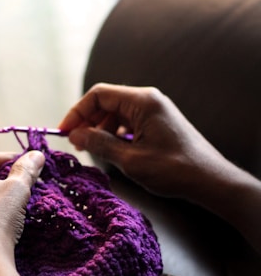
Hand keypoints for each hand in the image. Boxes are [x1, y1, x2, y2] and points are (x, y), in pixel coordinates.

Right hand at [59, 83, 227, 198]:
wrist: (210, 180)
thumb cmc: (174, 170)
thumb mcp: (130, 159)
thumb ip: (99, 144)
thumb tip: (75, 135)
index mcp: (142, 101)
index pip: (99, 95)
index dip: (77, 112)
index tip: (64, 131)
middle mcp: (148, 100)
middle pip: (106, 102)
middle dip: (87, 121)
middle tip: (76, 144)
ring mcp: (153, 110)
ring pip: (116, 113)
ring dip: (100, 129)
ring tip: (91, 149)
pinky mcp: (156, 122)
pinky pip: (128, 122)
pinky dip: (114, 134)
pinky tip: (112, 150)